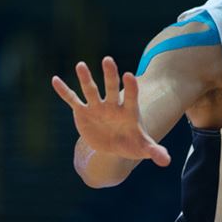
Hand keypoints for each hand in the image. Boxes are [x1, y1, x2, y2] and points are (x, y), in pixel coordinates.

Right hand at [51, 56, 170, 166]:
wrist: (112, 146)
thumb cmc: (131, 144)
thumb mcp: (143, 148)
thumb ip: (155, 151)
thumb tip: (166, 161)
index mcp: (128, 111)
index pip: (131, 96)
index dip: (130, 87)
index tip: (129, 76)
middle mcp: (113, 105)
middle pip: (112, 88)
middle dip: (110, 75)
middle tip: (108, 60)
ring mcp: (97, 107)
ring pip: (91, 90)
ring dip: (85, 78)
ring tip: (81, 65)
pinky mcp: (83, 111)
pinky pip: (72, 99)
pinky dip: (64, 91)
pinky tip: (55, 80)